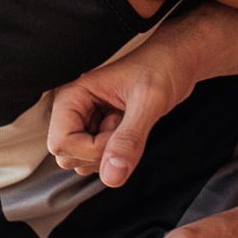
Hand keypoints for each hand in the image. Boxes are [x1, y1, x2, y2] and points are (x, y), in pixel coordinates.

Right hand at [46, 43, 192, 187]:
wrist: (177, 61)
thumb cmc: (162, 67)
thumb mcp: (149, 102)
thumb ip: (129, 140)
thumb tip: (112, 176)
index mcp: (73, 95)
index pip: (60, 143)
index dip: (91, 148)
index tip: (117, 130)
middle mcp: (75, 109)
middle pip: (67, 156)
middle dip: (100, 152)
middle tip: (124, 124)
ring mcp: (87, 122)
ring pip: (81, 161)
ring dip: (109, 153)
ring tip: (127, 123)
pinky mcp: (100, 131)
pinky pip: (98, 159)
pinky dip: (116, 154)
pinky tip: (129, 128)